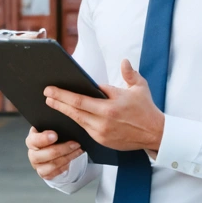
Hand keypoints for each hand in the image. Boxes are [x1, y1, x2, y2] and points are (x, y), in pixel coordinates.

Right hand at [26, 127, 82, 179]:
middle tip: (75, 143)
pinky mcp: (45, 174)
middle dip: (62, 149)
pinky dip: (66, 165)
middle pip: (43, 155)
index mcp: (32, 140)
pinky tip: (73, 157)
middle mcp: (32, 153)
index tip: (55, 135)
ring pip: (51, 165)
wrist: (55, 147)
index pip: (34, 140)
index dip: (43, 138)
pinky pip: (56, 172)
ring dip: (67, 157)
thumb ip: (55, 126)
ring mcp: (38, 165)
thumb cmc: (54, 136)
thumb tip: (66, 118)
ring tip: (78, 150)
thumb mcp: (52, 128)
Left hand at [43, 59, 164, 152]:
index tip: (51, 90)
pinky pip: (84, 129)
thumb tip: (124, 61)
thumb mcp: (140, 88)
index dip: (63, 95)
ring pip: (77, 121)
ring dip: (64, 112)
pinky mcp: (102, 141)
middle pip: (74, 112)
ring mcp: (101, 133)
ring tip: (53, 104)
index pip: (80, 100)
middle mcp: (103, 122)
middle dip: (58, 103)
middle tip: (46, 95)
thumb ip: (129, 73)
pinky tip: (68, 115)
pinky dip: (75, 121)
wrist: (154, 134)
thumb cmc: (146, 109)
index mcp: (110, 107)